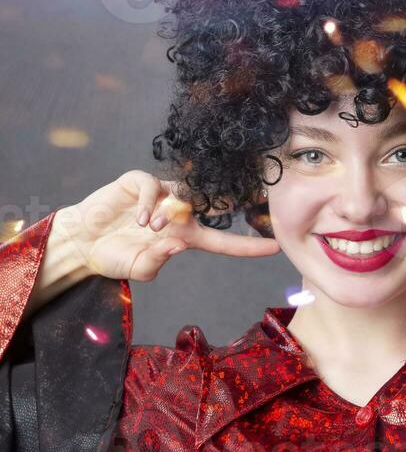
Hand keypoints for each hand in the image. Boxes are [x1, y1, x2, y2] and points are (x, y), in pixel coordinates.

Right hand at [55, 169, 280, 281]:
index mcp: (186, 237)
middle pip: (213, 203)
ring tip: (150, 229)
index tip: (276, 247)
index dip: (248, 246)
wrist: (83, 241)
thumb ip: (158, 260)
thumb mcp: (139, 268)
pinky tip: (138, 219)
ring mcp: (161, 195)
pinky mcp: (141, 183)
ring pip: (182, 194)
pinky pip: (153, 186)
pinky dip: (149, 202)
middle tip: (247, 199)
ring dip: (170, 211)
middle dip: (232, 199)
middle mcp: (179, 214)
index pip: (224, 242)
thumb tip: (177, 244)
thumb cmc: (114, 257)